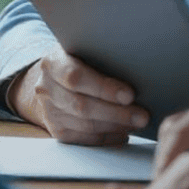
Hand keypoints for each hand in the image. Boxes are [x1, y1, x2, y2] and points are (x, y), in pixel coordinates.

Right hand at [8, 48, 147, 144]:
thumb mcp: (85, 50)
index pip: (76, 77)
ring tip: (137, 123)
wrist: (53, 80)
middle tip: (142, 116)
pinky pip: (84, 138)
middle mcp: (46, 88)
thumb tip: (137, 70)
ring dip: (115, 126)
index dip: (103, 88)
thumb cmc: (79, 61)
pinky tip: (124, 132)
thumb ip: (102, 56)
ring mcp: (49, 111)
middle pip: (82, 106)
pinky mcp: (56, 130)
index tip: (129, 95)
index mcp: (53, 62)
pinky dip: (107, 137)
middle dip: (116, 113)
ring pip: (85, 125)